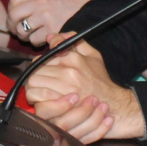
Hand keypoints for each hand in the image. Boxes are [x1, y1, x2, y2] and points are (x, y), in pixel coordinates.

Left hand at [6, 0, 92, 47]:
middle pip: (14, 15)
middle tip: (19, 31)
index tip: (14, 18)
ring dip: (25, 36)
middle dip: (13, 26)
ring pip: (22, 30)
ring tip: (34, 34)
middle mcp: (41, 0)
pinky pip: (34, 40)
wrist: (92, 12)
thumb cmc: (71, 4)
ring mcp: (46, 15)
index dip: (11, 11)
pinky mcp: (52, 29)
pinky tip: (45, 38)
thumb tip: (13, 12)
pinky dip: (37, 42)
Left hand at [25, 33, 144, 142]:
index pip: (41, 58)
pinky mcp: (62, 109)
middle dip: (35, 77)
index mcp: (72, 59)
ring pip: (33, 87)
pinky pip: (39, 104)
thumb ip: (73, 40)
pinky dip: (38, 104)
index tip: (41, 68)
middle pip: (34, 72)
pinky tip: (44, 103)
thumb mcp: (93, 54)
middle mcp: (67, 73)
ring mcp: (64, 91)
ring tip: (40, 92)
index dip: (38, 64)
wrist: (113, 104)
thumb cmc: (102, 80)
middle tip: (39, 82)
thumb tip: (51, 36)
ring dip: (34, 90)